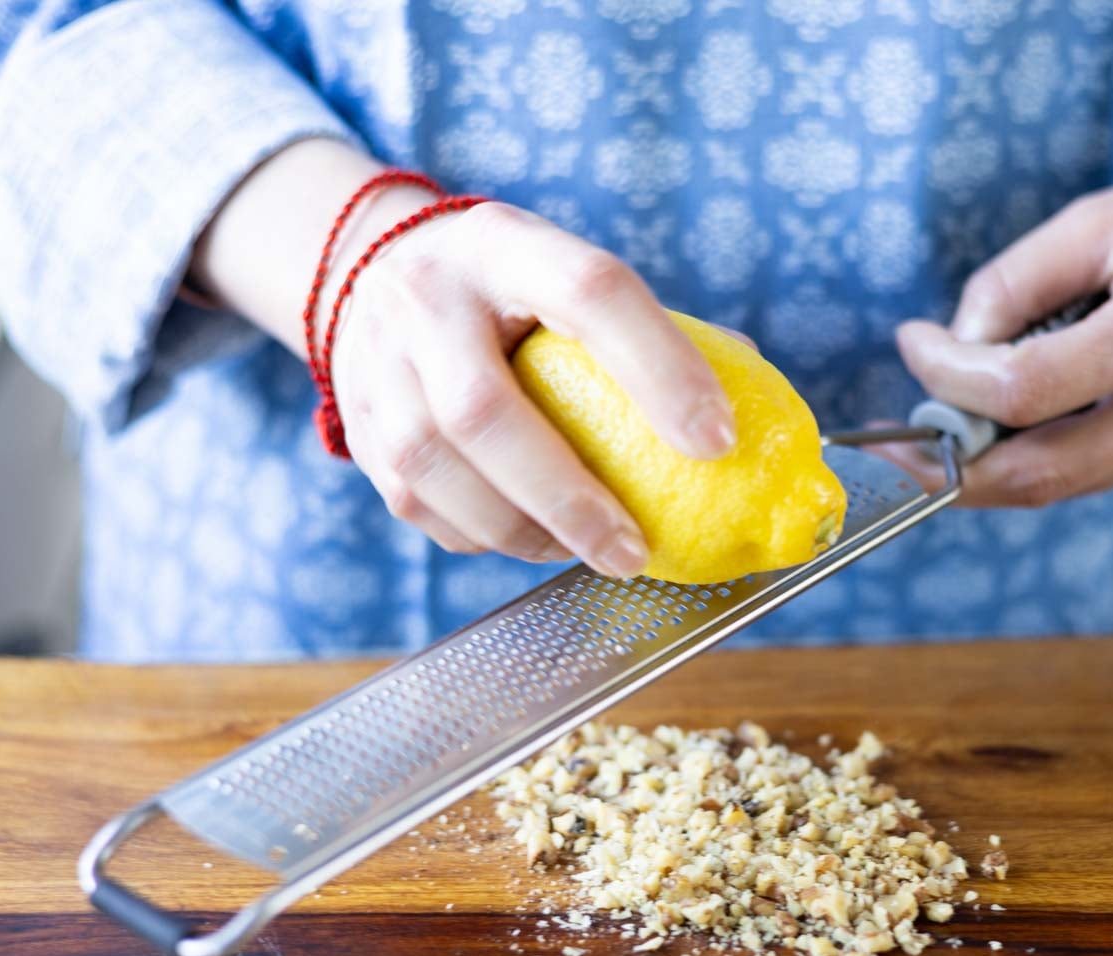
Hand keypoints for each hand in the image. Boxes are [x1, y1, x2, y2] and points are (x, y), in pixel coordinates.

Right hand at [188, 141, 734, 576]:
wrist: (369, 273)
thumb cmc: (507, 290)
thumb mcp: (563, 272)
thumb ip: (649, 332)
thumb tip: (753, 414)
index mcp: (505, 246)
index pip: (592, 293)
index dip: (660, 368)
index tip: (718, 442)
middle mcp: (428, 298)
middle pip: (486, 410)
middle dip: (570, 498)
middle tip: (634, 551)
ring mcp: (378, 365)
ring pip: (438, 469)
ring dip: (524, 530)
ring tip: (587, 551)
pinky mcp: (359, 429)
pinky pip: (419, 504)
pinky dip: (484, 536)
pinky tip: (532, 539)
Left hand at [887, 59, 1112, 506]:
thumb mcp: (1100, 216)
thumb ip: (1014, 283)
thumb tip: (954, 351)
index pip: (1021, 392)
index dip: (946, 378)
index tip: (914, 344)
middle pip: (1037, 475)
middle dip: (951, 465)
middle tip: (894, 444)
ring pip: (1066, 482)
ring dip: (999, 457)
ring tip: (957, 411)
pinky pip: (1103, 469)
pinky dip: (1056, 445)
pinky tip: (1050, 399)